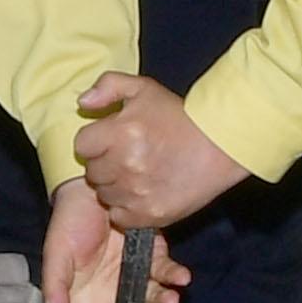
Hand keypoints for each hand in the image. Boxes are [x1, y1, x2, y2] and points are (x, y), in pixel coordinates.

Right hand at [39, 179, 190, 302]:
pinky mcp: (153, 256)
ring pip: (153, 300)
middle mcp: (111, 295)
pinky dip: (175, 277)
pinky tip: (182, 277)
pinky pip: (167, 273)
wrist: (90, 184)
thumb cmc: (68, 221)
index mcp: (85, 301)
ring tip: (173, 301)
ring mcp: (134, 276)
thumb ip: (55, 285)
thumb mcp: (57, 252)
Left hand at [73, 70, 250, 231]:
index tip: (111, 139)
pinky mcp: (151, 214)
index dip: (95, 141)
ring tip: (137, 174)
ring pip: (104, 195)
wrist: (219, 146)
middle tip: (127, 156)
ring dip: (114, 186)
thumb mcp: (143, 88)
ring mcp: (137, 192)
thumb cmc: (180, 117)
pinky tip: (142, 192)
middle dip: (104, 163)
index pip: (81, 145)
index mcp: (120, 132)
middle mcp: (125, 164)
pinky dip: (127, 207)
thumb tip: (83, 102)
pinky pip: (120, 216)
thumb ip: (108, 86)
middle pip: (92, 172)